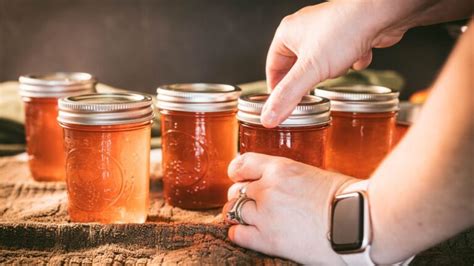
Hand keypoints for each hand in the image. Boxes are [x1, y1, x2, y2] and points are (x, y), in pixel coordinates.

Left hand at [222, 152, 356, 264]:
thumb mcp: (312, 175)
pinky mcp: (268, 240)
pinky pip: (237, 234)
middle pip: (236, 191)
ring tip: (250, 220)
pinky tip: (248, 233)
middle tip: (252, 204)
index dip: (238, 173)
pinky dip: (238, 233)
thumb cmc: (345, 198)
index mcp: (280, 168)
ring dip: (239, 215)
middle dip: (242, 197)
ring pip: (232, 211)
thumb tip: (277, 183)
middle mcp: (268, 188)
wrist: (358, 223)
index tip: (239, 178)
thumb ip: (287, 177)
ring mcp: (265, 214)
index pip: (242, 164)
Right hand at [262, 1, 415, 127]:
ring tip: (338, 68)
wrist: (380, 12)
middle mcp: (305, 30)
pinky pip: (344, 56)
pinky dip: (350, 61)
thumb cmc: (343, 30)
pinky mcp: (348, 34)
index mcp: (287, 33)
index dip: (276, 87)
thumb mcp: (309, 71)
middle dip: (308, 80)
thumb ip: (288, 96)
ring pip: (321, 63)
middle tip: (311, 94)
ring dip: (332, 70)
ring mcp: (327, 31)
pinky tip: (357, 59)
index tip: (280, 104)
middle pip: (297, 66)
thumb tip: (269, 117)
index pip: (273, 66)